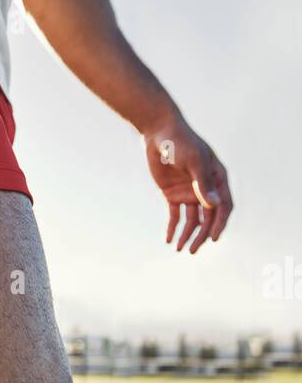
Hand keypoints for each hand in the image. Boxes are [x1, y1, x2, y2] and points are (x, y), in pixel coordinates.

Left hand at [144, 118, 232, 254]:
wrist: (159, 133)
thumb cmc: (181, 142)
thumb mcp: (194, 161)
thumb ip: (202, 183)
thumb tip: (212, 206)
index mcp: (217, 179)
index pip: (223, 206)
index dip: (219, 223)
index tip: (212, 238)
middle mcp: (205, 188)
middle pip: (208, 217)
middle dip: (201, 235)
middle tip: (193, 250)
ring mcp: (189, 192)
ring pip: (192, 220)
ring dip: (187, 235)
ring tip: (180, 249)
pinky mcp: (173, 194)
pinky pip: (175, 215)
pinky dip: (173, 228)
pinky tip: (169, 240)